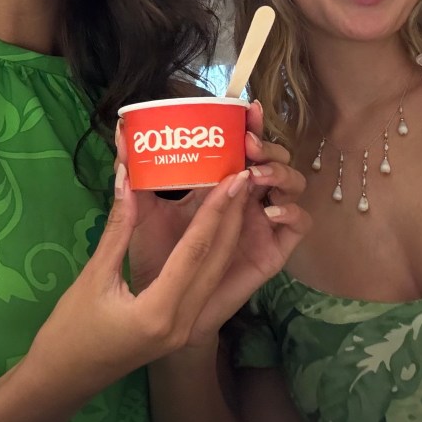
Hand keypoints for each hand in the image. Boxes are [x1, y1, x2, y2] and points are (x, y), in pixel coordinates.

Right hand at [24, 168, 249, 401]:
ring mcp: (185, 329)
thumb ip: (117, 229)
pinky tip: (217, 229)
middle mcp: (181, 322)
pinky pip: (205, 285)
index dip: (215, 210)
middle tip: (243, 177)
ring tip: (236, 196)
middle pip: (215, 261)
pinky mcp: (181, 328)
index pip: (196, 250)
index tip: (232, 178)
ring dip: (227, 234)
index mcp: (159, 311)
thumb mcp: (93, 276)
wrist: (61, 380)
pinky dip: (213, 253)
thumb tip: (127, 179)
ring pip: (214, 273)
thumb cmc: (69, 331)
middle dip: (231, 217)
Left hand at [122, 102, 311, 343]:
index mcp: (219, 187)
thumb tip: (123, 139)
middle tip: (248, 142)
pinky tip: (270, 211)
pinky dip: (292, 213)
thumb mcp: (142, 217)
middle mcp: (247, 201)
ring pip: (293, 188)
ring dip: (280, 174)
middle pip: (273, 161)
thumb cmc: (151, 260)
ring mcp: (264, 226)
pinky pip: (298, 227)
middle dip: (267, 146)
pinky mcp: (273, 253)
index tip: (246, 107)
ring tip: (256, 174)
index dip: (250, 126)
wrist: (154, 314)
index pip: (242, 148)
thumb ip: (136, 183)